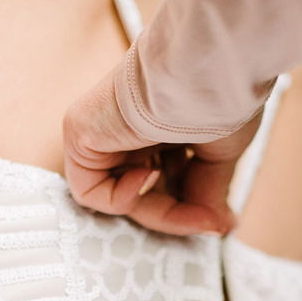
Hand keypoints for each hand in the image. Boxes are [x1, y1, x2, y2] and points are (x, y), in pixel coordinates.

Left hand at [62, 67, 261, 235]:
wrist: (202, 75)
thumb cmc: (219, 100)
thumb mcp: (220, 155)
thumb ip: (209, 191)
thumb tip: (216, 225)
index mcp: (164, 123)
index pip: (169, 180)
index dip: (191, 208)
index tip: (219, 222)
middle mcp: (132, 126)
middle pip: (148, 193)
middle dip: (179, 215)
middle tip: (209, 223)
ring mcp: (106, 130)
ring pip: (122, 197)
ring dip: (158, 210)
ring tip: (188, 202)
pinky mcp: (81, 132)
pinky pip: (90, 191)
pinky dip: (121, 199)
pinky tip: (149, 175)